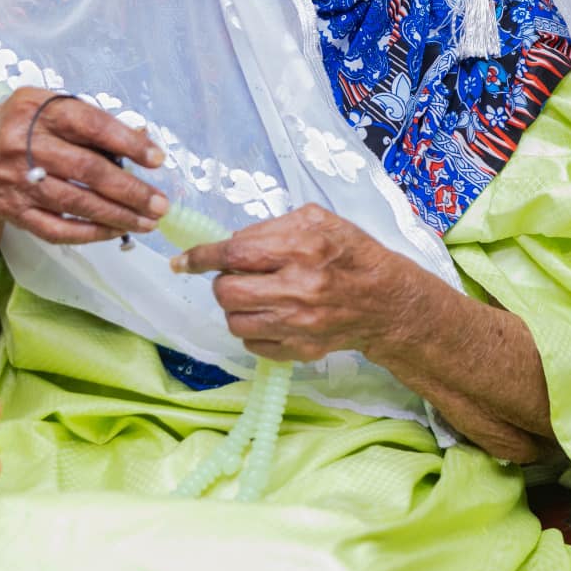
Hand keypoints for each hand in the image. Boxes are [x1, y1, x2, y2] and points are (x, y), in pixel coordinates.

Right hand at [0, 88, 168, 245]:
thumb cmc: (25, 130)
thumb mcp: (52, 109)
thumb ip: (94, 121)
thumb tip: (144, 138)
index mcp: (36, 109)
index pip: (91, 125)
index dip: (128, 143)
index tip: (158, 160)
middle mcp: (21, 142)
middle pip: (86, 169)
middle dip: (130, 190)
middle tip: (160, 204)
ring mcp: (14, 179)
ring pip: (75, 202)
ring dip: (117, 216)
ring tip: (147, 222)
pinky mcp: (11, 210)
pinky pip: (56, 228)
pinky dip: (89, 233)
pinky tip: (114, 232)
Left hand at [175, 203, 417, 361]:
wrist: (386, 301)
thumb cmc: (352, 254)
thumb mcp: (320, 220)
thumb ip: (273, 226)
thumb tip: (233, 242)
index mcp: (302, 249)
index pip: (234, 254)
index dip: (201, 257)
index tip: (183, 261)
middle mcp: (298, 288)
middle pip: (226, 292)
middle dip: (223, 282)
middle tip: (240, 276)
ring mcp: (298, 324)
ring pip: (234, 322)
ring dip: (237, 308)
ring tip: (259, 296)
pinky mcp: (299, 350)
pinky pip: (252, 345)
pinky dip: (255, 330)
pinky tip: (273, 316)